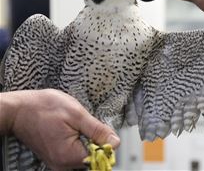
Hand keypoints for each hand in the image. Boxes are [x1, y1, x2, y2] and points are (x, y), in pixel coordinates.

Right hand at [1, 89, 119, 169]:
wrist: (19, 109)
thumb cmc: (44, 108)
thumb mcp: (76, 114)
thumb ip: (97, 130)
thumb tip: (114, 142)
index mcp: (69, 156)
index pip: (100, 157)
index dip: (105, 143)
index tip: (101, 130)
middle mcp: (63, 164)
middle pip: (92, 158)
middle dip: (95, 141)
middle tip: (85, 125)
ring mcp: (58, 162)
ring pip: (84, 155)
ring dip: (86, 141)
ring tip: (76, 126)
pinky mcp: (55, 157)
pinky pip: (74, 154)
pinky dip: (78, 142)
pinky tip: (72, 131)